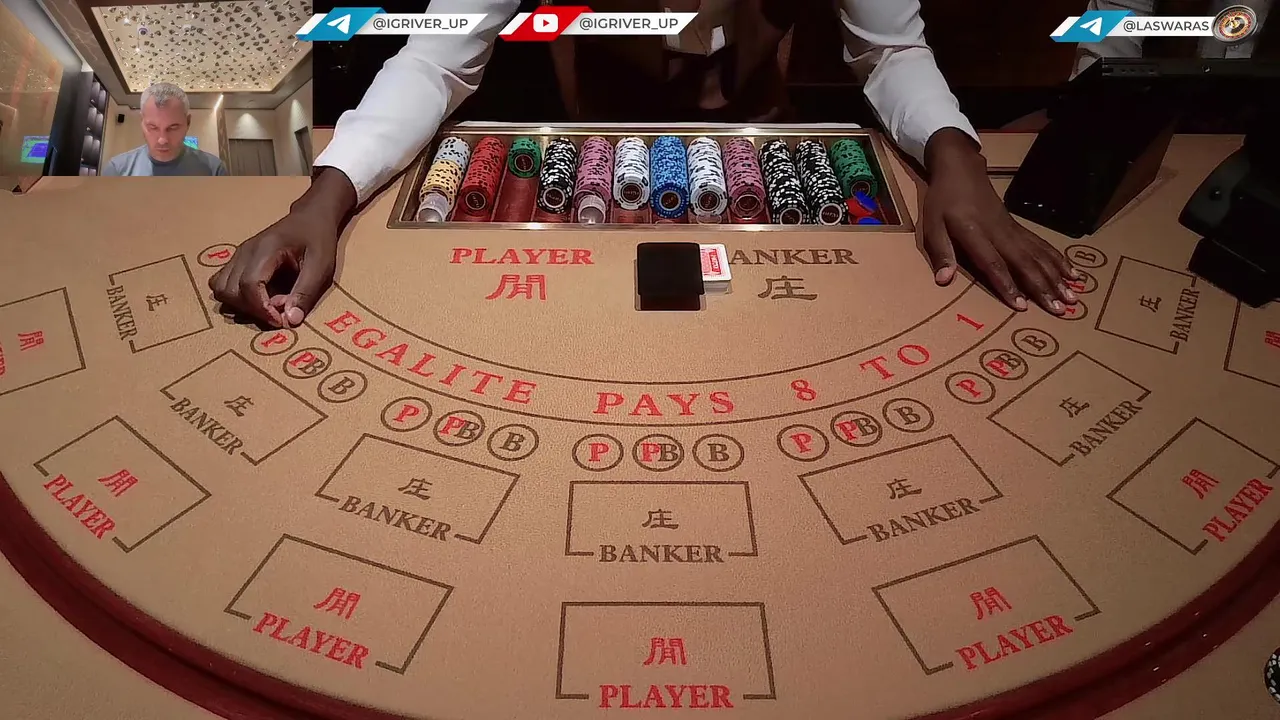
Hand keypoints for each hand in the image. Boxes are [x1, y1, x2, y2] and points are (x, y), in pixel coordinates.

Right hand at [210, 168, 355, 327]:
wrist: (310, 218)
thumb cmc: (318, 240)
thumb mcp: (321, 267)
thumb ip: (305, 293)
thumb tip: (290, 320)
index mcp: (265, 249)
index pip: (248, 285)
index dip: (261, 309)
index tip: (280, 320)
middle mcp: (245, 251)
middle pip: (229, 289)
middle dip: (252, 309)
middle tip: (278, 311)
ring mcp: (238, 254)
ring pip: (220, 288)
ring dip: (240, 304)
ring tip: (268, 305)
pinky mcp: (237, 260)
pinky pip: (222, 282)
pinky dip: (235, 296)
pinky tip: (258, 297)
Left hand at [921, 129, 1079, 313]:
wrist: (961, 170)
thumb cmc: (943, 201)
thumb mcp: (931, 225)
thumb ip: (941, 252)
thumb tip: (943, 280)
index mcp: (975, 233)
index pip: (993, 263)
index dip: (1007, 284)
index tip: (1022, 305)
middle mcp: (999, 232)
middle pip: (1024, 262)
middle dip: (1043, 286)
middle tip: (1060, 309)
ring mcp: (1012, 229)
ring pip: (1038, 255)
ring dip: (1056, 277)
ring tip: (1072, 297)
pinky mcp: (1019, 227)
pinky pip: (1041, 245)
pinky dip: (1058, 260)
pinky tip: (1072, 273)